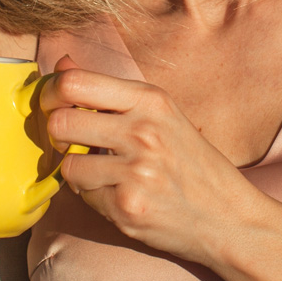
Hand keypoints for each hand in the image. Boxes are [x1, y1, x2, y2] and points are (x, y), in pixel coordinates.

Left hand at [40, 56, 258, 264]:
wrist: (228, 216)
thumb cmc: (193, 162)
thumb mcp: (160, 114)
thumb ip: (109, 91)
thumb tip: (62, 64)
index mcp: (151, 100)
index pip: (76, 83)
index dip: (53, 93)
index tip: (55, 104)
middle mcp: (143, 131)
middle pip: (61, 122)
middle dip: (59, 134)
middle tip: (73, 142)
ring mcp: (135, 171)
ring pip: (68, 164)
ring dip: (79, 170)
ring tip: (105, 172)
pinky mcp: (127, 206)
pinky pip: (84, 196)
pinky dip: (94, 196)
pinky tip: (120, 193)